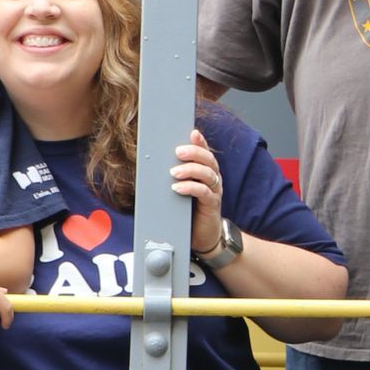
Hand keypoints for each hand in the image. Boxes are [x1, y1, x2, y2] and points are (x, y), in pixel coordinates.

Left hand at [172, 128, 224, 256]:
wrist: (204, 236)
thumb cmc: (190, 211)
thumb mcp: (182, 190)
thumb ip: (175, 177)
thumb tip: (154, 164)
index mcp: (206, 172)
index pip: (205, 152)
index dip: (201, 142)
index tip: (192, 133)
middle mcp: (213, 179)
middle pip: (208, 160)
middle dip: (194, 153)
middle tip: (178, 151)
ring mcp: (214, 192)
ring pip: (208, 174)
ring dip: (190, 170)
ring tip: (174, 172)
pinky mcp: (212, 205)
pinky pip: (204, 192)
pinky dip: (191, 188)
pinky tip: (178, 188)